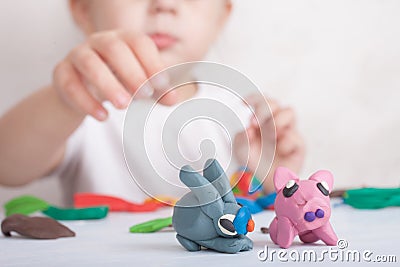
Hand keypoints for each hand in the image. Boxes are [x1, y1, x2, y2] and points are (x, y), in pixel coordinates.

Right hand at [52, 30, 174, 120]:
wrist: (82, 91)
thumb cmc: (118, 82)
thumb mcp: (140, 86)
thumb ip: (157, 91)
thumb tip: (173, 99)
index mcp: (123, 39)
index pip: (139, 42)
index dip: (152, 62)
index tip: (162, 85)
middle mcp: (99, 41)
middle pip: (115, 49)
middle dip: (132, 72)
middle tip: (145, 95)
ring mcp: (77, 54)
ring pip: (89, 62)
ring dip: (108, 84)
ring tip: (124, 105)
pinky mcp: (61, 73)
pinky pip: (70, 84)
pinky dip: (87, 102)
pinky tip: (103, 117)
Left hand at [233, 95, 304, 191]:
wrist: (267, 182)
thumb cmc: (256, 161)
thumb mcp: (242, 150)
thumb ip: (242, 138)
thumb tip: (248, 129)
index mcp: (261, 120)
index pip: (260, 102)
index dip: (254, 99)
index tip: (245, 103)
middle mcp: (275, 123)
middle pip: (275, 102)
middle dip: (265, 108)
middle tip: (255, 122)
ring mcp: (288, 132)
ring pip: (289, 112)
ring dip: (277, 121)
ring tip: (270, 136)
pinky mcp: (299, 145)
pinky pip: (295, 136)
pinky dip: (285, 143)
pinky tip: (280, 150)